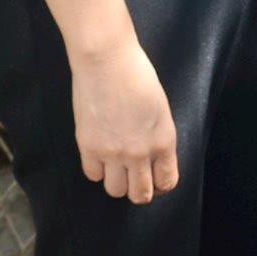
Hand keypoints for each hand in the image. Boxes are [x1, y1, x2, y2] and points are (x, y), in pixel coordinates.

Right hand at [69, 41, 178, 202]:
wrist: (107, 61)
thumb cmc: (136, 75)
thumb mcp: (160, 109)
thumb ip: (157, 137)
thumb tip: (150, 157)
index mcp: (164, 141)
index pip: (167, 182)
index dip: (160, 186)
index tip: (153, 180)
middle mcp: (141, 153)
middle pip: (141, 194)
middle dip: (139, 190)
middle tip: (133, 178)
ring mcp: (113, 152)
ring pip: (116, 190)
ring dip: (116, 182)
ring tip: (114, 166)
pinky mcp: (89, 147)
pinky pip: (93, 175)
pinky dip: (96, 169)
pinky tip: (99, 155)